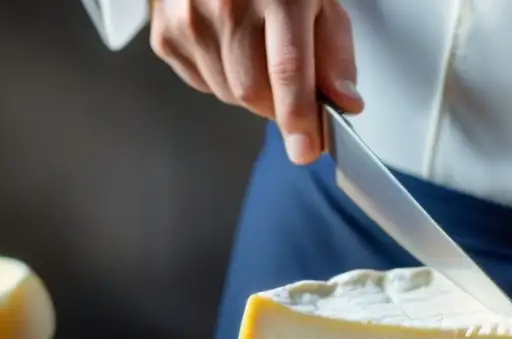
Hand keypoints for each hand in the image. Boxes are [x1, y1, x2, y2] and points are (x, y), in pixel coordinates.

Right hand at [149, 0, 362, 163]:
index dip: (298, 118)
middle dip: (278, 107)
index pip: (287, 72)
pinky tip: (230, 46)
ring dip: (251, 92)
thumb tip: (345, 103)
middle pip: (252, 92)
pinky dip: (222, 78)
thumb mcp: (319, 1)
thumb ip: (336, 55)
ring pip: (227, 94)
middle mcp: (227, 3)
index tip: (306, 150)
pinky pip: (203, 83)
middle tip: (291, 91)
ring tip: (257, 53)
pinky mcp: (166, 32)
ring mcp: (189, 17)